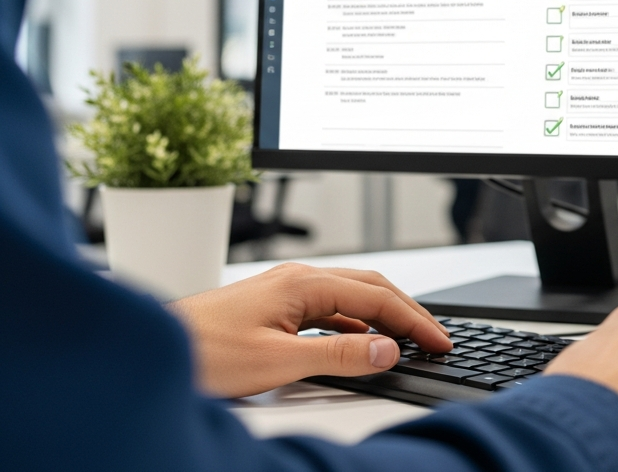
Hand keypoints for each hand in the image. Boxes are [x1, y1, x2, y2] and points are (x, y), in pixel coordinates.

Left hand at [167, 263, 451, 397]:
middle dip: (408, 311)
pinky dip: (355, 323)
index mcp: (304, 284)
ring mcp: (283, 290)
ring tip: (408, 338)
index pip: (378, 298)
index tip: (441, 342)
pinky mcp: (272, 306)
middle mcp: (296, 279)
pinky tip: (360, 341)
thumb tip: (388, 350)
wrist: (152, 350)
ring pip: (350, 296)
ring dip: (383, 316)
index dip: (415, 322)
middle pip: (370, 288)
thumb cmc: (201, 353)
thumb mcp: (279, 362)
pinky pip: (328, 308)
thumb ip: (340, 356)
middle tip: (436, 338)